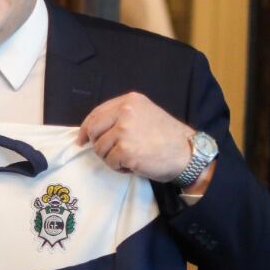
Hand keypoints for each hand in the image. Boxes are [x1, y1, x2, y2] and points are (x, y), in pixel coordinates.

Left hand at [78, 92, 201, 185]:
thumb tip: (92, 129)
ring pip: (99, 148)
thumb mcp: (145, 115)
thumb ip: (121, 116)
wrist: (188, 154)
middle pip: (93, 130)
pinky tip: (133, 164)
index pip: (96, 113)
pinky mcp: (126, 150)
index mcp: (129, 101)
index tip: (82, 139)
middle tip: (111, 152)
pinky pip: (110, 162)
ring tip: (130, 157)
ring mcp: (125, 130)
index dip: (86, 128)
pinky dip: (119, 167)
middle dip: (98, 144)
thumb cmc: (167, 138)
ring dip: (111, 158)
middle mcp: (125, 112)